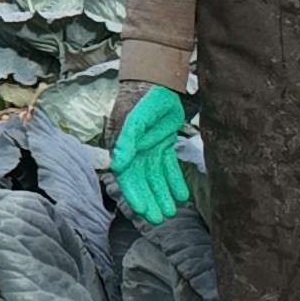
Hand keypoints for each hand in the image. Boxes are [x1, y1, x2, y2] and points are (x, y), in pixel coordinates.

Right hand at [112, 83, 189, 222]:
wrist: (156, 82)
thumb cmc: (142, 98)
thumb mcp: (135, 118)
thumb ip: (127, 140)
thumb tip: (118, 165)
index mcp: (122, 146)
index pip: (127, 175)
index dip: (134, 193)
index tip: (143, 210)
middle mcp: (133, 150)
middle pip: (141, 180)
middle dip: (149, 199)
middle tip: (158, 218)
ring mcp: (149, 147)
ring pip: (155, 176)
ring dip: (162, 193)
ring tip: (171, 211)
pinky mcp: (163, 143)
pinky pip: (168, 166)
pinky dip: (174, 180)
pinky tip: (182, 195)